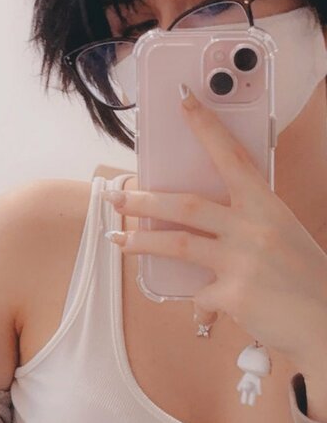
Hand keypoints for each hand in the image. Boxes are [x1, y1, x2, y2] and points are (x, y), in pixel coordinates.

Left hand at [104, 85, 326, 376]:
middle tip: (116, 196)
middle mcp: (253, 227)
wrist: (325, 321)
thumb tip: (204, 224)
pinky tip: (204, 310)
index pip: (231, 156)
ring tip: (116, 238)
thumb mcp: (282, 236)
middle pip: (186, 204)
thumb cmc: (304, 279)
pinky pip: (199, 295)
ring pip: (177, 243)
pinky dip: (199, 302)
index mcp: (267, 205)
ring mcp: (242, 261)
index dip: (206, 127)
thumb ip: (246, 224)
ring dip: (140, 241)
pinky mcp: (233, 295)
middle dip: (143, 199)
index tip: (183, 101)